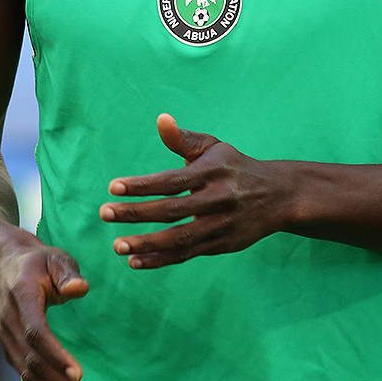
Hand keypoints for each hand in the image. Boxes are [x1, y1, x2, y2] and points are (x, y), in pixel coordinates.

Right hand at [0, 238, 97, 380]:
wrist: (4, 266)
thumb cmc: (37, 262)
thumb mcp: (55, 258)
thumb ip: (68, 273)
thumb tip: (79, 288)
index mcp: (21, 298)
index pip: (36, 333)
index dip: (56, 356)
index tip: (78, 373)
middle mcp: (10, 323)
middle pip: (34, 363)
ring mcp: (7, 339)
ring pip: (29, 376)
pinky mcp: (11, 351)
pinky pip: (28, 378)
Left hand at [99, 113, 292, 268]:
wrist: (278, 195)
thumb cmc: (235, 166)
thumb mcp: (213, 148)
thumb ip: (183, 139)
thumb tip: (161, 119)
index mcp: (213, 172)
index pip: (171, 181)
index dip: (142, 186)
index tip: (112, 187)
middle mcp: (218, 200)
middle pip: (171, 211)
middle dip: (135, 214)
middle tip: (104, 213)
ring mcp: (220, 226)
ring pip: (179, 239)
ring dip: (146, 244)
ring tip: (117, 246)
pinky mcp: (221, 245)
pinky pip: (186, 255)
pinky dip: (160, 260)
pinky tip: (136, 261)